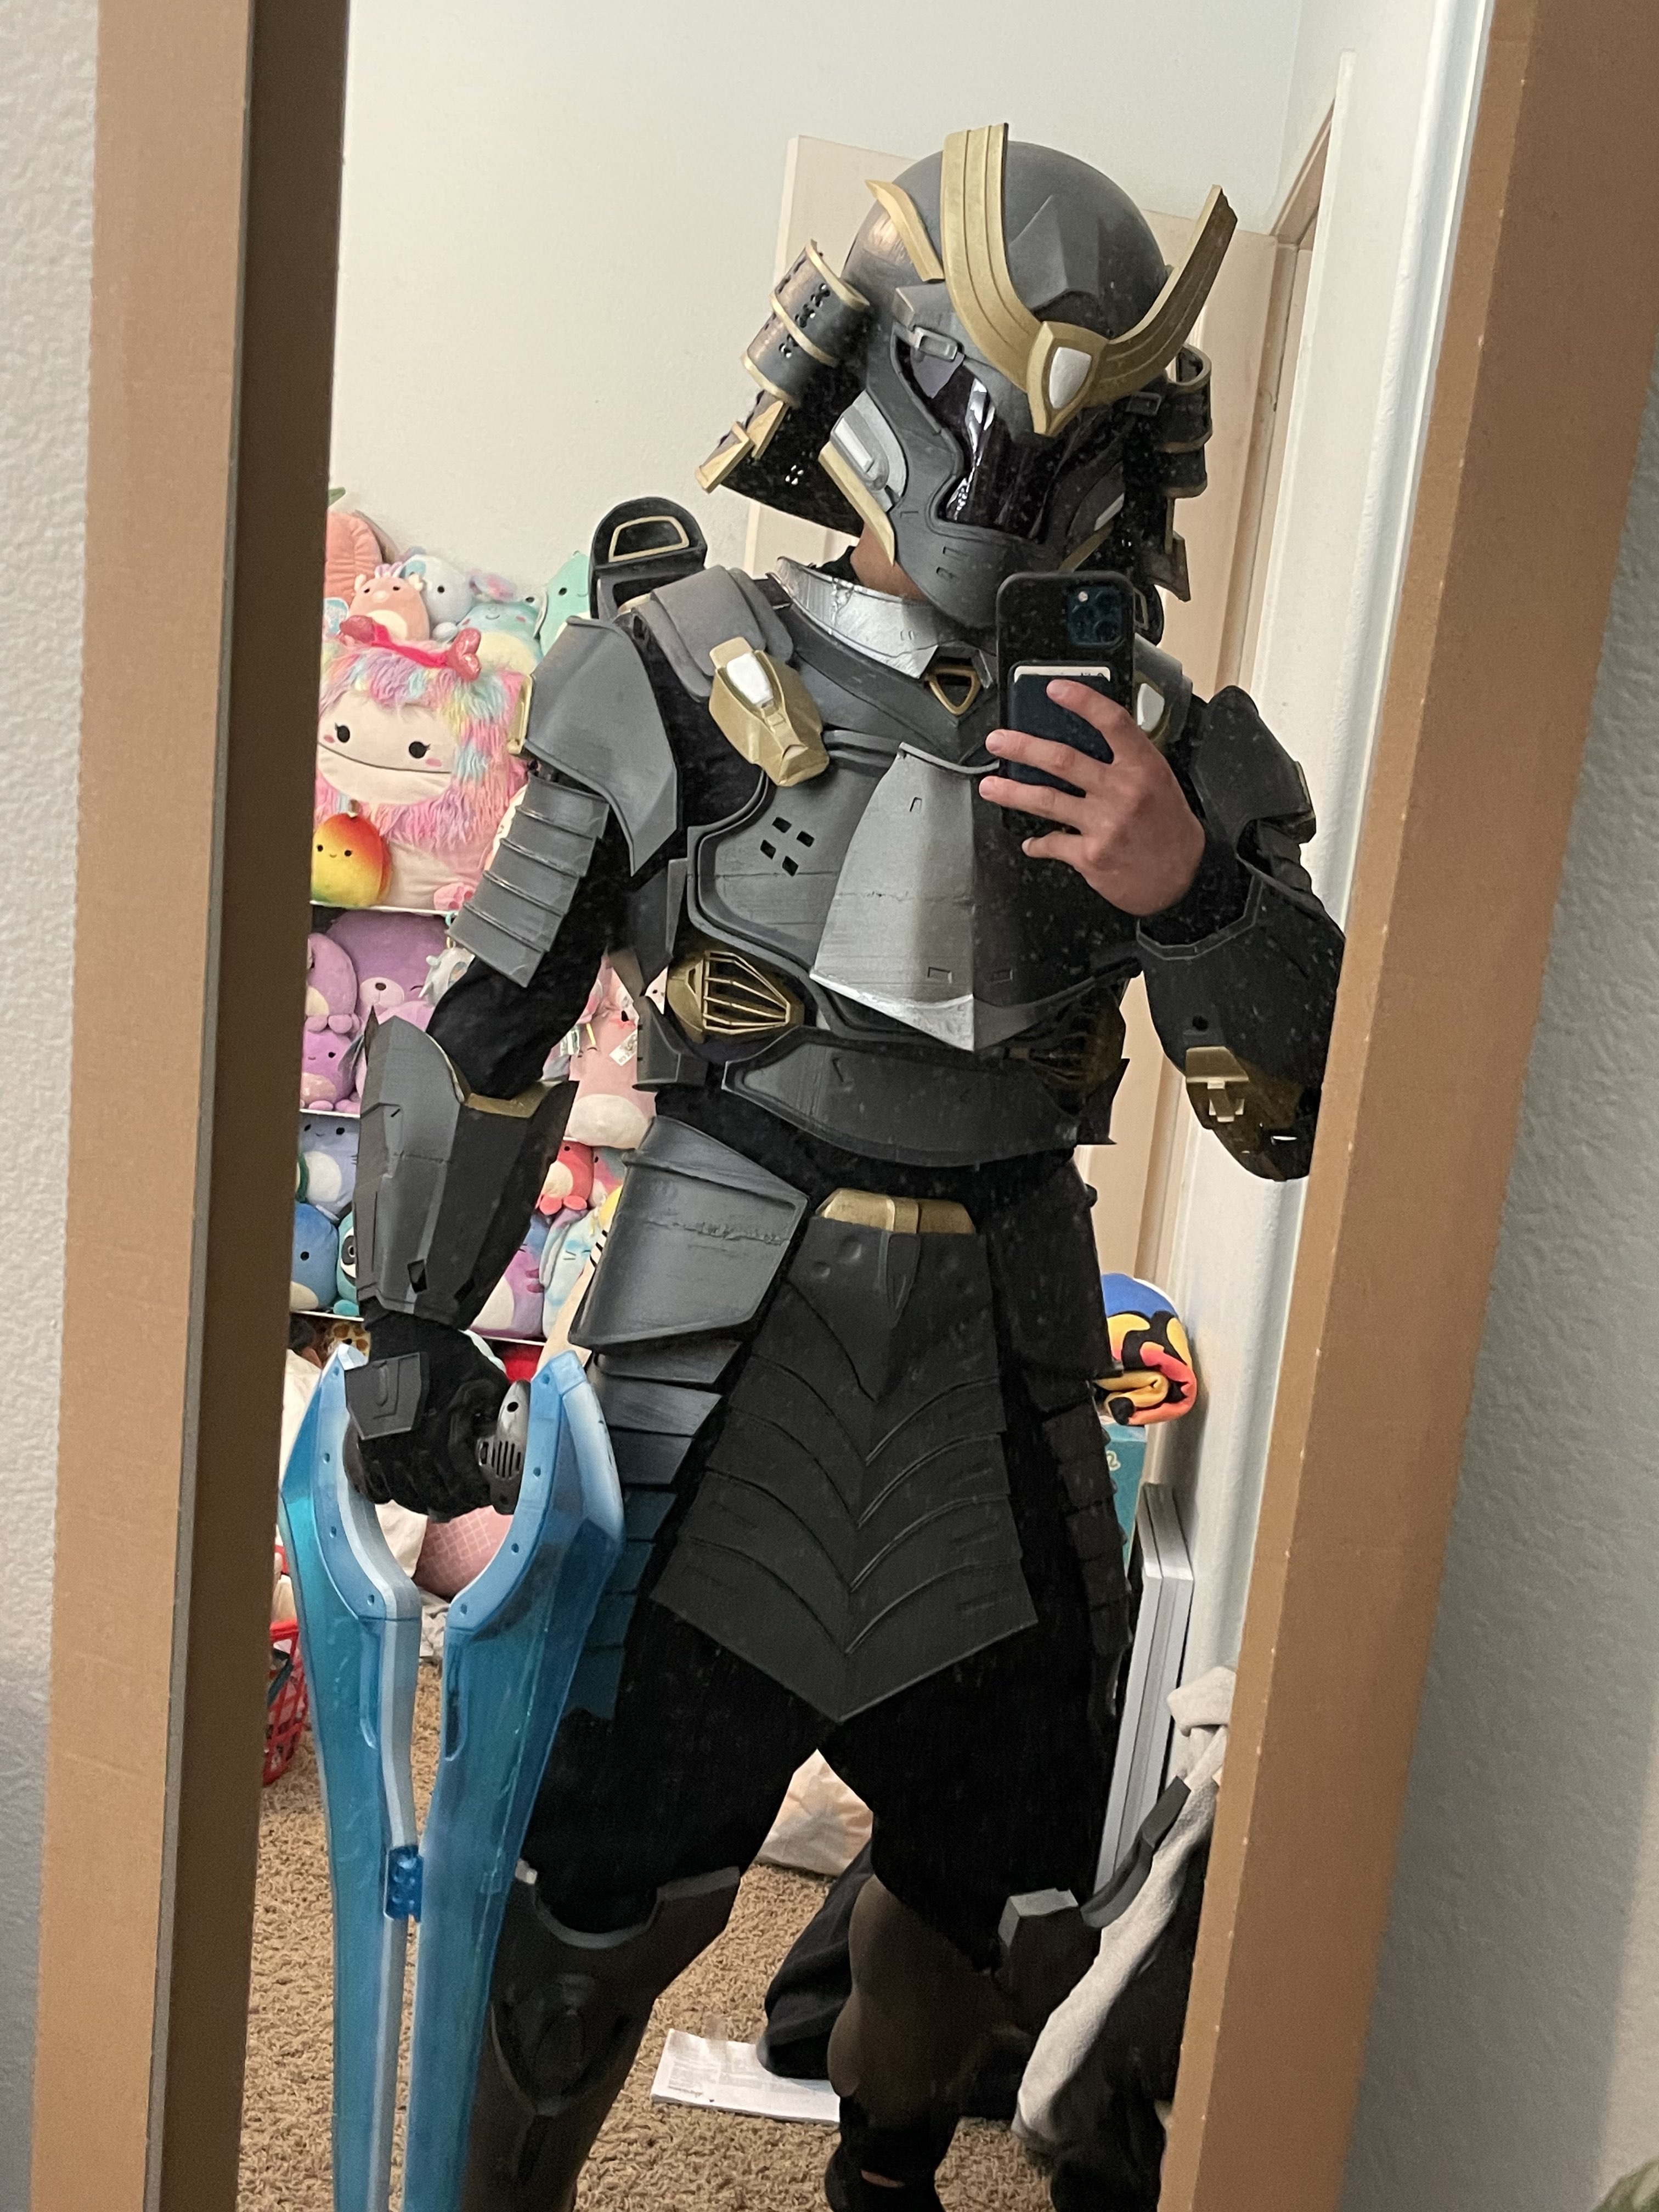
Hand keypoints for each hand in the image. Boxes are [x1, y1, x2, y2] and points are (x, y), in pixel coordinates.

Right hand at [344, 1312, 504, 1518]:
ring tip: (436, 1503)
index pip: (463, 1482)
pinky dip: (387, 1493)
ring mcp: (385, 1445)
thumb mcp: (489, 1382)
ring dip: (423, 1503)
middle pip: (434, 1495)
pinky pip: (372, 1483)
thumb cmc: (450, 1356)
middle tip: (463, 1503)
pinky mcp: (366, 1440)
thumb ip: (501, 1411)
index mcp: (445, 1433)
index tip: (484, 1497)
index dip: (476, 1495)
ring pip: (404, 1494)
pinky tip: (399, 1493)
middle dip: (453, 1503)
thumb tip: (513, 1433)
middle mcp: (413, 1446)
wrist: (409, 1332)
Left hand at [978, 680, 1205, 916]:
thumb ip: (1126, 760)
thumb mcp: (1159, 782)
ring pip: (1046, 800)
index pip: (1112, 723)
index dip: (1082, 701)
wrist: (1181, 880)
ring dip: (1012, 792)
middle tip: (999, 742)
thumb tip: (1087, 740)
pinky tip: (1031, 842)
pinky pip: (1052, 843)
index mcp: (1143, 768)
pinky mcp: (1090, 855)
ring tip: (990, 786)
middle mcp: (1121, 793)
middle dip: (1023, 747)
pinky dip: (1038, 843)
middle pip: (1062, 760)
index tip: (1055, 689)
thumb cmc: (1170, 829)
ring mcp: (1103, 825)